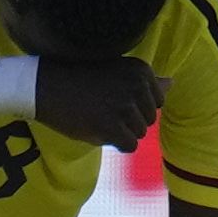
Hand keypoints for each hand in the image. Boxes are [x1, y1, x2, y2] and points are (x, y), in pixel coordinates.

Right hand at [39, 59, 161, 151]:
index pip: (158, 102)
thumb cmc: (81, 78)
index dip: (135, 106)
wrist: (45, 85)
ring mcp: (125, 108)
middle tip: (101, 107)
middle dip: (128, 120)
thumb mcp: (116, 71)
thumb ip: (146, 81)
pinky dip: (115, 143)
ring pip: (139, 134)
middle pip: (149, 120)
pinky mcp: (112, 128)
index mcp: (141, 71)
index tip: (112, 97)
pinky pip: (129, 146)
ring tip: (97, 115)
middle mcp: (138, 87)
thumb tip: (172, 83)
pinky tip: (97, 129)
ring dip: (120, 132)